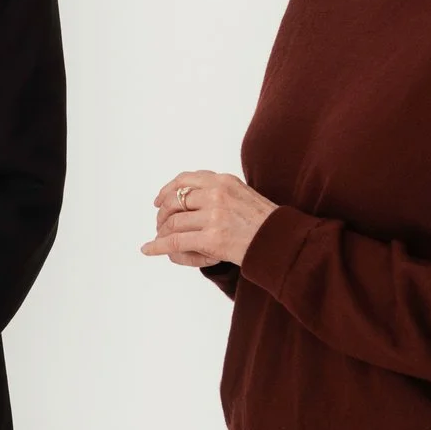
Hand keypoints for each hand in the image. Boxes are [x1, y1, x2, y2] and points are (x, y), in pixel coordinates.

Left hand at [142, 169, 276, 268]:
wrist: (281, 242)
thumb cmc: (265, 222)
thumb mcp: (242, 194)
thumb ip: (219, 191)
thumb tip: (190, 196)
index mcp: (223, 181)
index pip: (186, 179)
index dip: (167, 190)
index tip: (159, 200)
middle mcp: (216, 194)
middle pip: (174, 201)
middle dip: (162, 214)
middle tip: (159, 224)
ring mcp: (213, 216)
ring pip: (173, 223)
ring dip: (161, 232)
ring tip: (160, 239)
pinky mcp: (211, 239)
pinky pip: (174, 242)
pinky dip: (157, 246)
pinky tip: (148, 250)